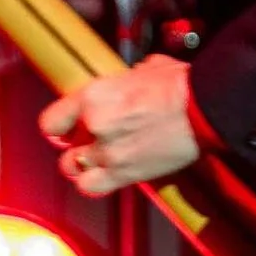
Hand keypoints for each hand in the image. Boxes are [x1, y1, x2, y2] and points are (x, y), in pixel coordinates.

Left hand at [37, 55, 200, 197]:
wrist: (203, 108)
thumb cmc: (181, 85)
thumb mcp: (149, 68)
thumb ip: (129, 78)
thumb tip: (134, 78)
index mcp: (95, 95)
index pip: (52, 121)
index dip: (59, 126)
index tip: (67, 128)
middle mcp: (94, 125)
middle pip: (64, 148)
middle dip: (76, 146)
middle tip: (91, 142)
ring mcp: (108, 152)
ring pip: (74, 170)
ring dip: (85, 166)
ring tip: (102, 159)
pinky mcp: (124, 173)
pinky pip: (92, 187)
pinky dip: (97, 183)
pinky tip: (110, 174)